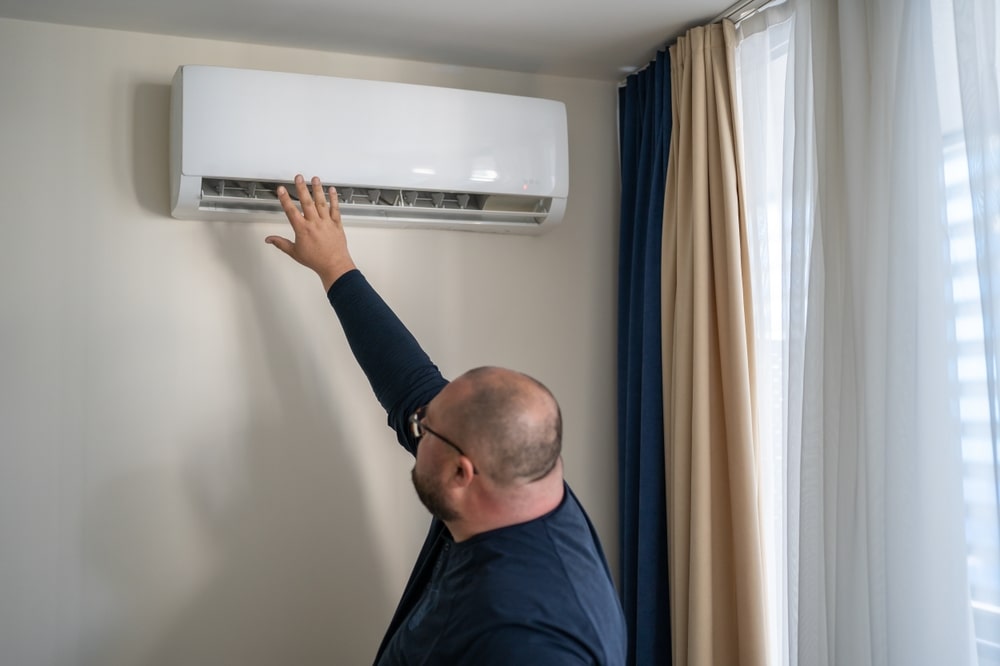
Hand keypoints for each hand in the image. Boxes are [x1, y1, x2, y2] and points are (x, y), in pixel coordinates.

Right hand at [265, 174, 356, 290]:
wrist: (334, 265)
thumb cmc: (316, 260)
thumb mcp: (294, 252)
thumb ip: (281, 243)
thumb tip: (269, 240)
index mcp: (302, 229)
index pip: (291, 211)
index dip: (285, 199)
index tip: (281, 189)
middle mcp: (314, 223)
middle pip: (307, 202)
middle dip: (301, 188)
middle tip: (298, 177)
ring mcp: (326, 222)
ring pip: (321, 203)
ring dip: (318, 189)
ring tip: (315, 179)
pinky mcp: (336, 224)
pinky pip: (335, 209)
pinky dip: (334, 199)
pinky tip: (332, 190)